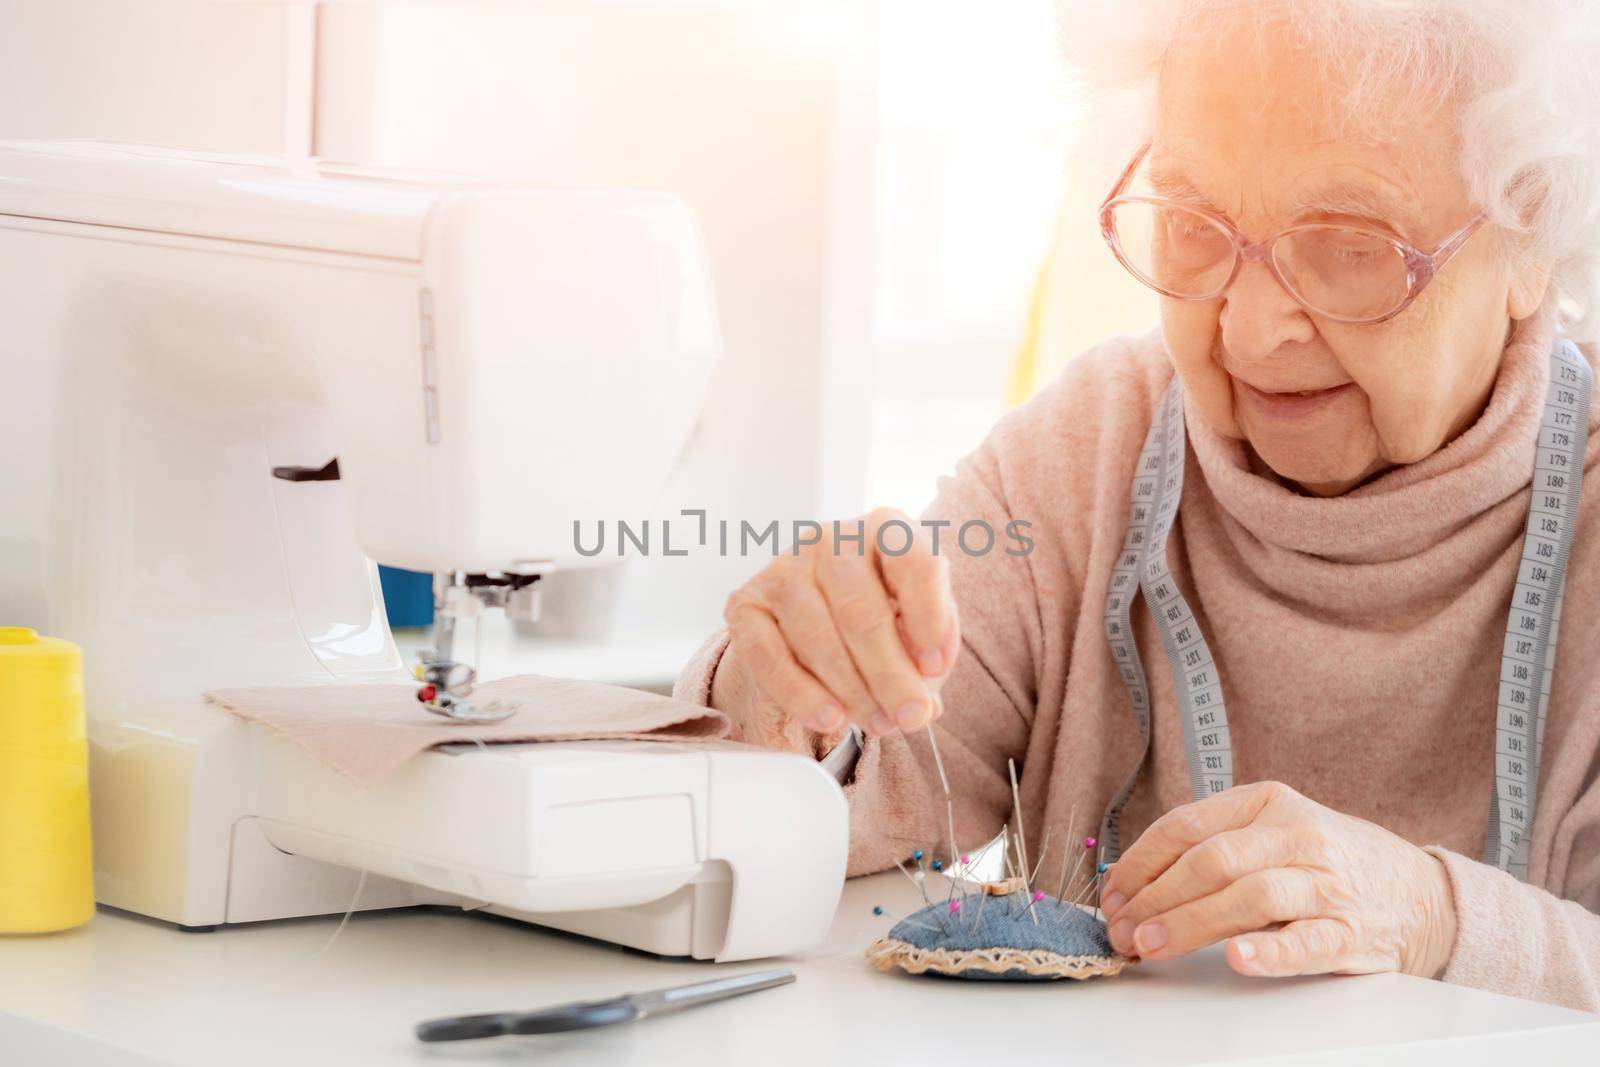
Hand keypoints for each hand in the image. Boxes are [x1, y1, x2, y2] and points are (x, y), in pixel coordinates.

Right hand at [716, 507, 958, 737]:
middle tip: (910, 717)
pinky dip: (801, 694)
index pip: (910, 559)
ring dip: (851, 691)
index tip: (935, 667)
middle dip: (888, 673)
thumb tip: (923, 695)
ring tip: (878, 723)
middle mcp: (832, 539)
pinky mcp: (745, 604)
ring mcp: (784, 568)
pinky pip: (769, 656)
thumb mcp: (921, 628)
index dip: (928, 616)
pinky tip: (830, 718)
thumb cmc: (885, 619)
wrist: (822, 624)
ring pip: (816, 636)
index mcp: (885, 529)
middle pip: (859, 608)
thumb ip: (930, 656)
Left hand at [1098, 781, 1457, 977]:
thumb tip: (1133, 884)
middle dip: (1156, 897)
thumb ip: (1212, 846)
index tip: (1112, 894)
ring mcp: (1327, 884)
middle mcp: (1297, 836)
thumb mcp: (1272, 832)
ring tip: (1152, 945)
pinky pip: (1308, 941)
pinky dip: (1271, 951)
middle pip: (1212, 861)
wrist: (1421, 894)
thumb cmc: (1325, 862)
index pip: (1187, 825)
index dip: (1140, 863)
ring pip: (1252, 897)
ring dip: (1192, 923)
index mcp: (1267, 803)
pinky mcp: (1352, 933)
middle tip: (1122, 929)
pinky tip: (1238, 959)